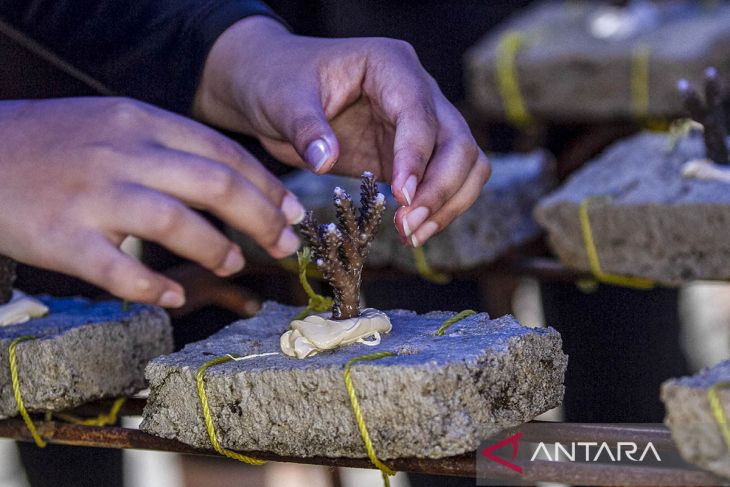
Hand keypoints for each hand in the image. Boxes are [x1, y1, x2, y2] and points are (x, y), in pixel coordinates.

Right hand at [0, 98, 302, 305]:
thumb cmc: (58, 143)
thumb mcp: (116, 124)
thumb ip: (170, 147)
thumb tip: (233, 182)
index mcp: (141, 122)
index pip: (222, 153)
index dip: (267, 186)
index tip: (293, 211)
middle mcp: (123, 153)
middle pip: (214, 185)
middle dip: (262, 219)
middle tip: (283, 244)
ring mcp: (93, 195)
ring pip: (175, 224)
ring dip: (216, 249)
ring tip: (233, 263)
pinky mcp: (63, 237)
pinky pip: (120, 270)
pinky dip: (153, 287)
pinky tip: (171, 295)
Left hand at [193, 17, 490, 246]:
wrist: (273, 87)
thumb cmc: (279, 81)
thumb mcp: (283, 100)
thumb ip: (305, 128)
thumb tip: (324, 160)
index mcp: (390, 65)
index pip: (419, 113)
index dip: (416, 157)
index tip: (401, 197)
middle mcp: (417, 92)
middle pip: (458, 140)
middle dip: (441, 188)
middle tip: (408, 225)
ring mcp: (419, 124)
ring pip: (464, 163)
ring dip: (448, 202)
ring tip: (412, 234)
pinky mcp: (410, 155)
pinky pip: (444, 182)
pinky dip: (437, 208)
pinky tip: (412, 232)